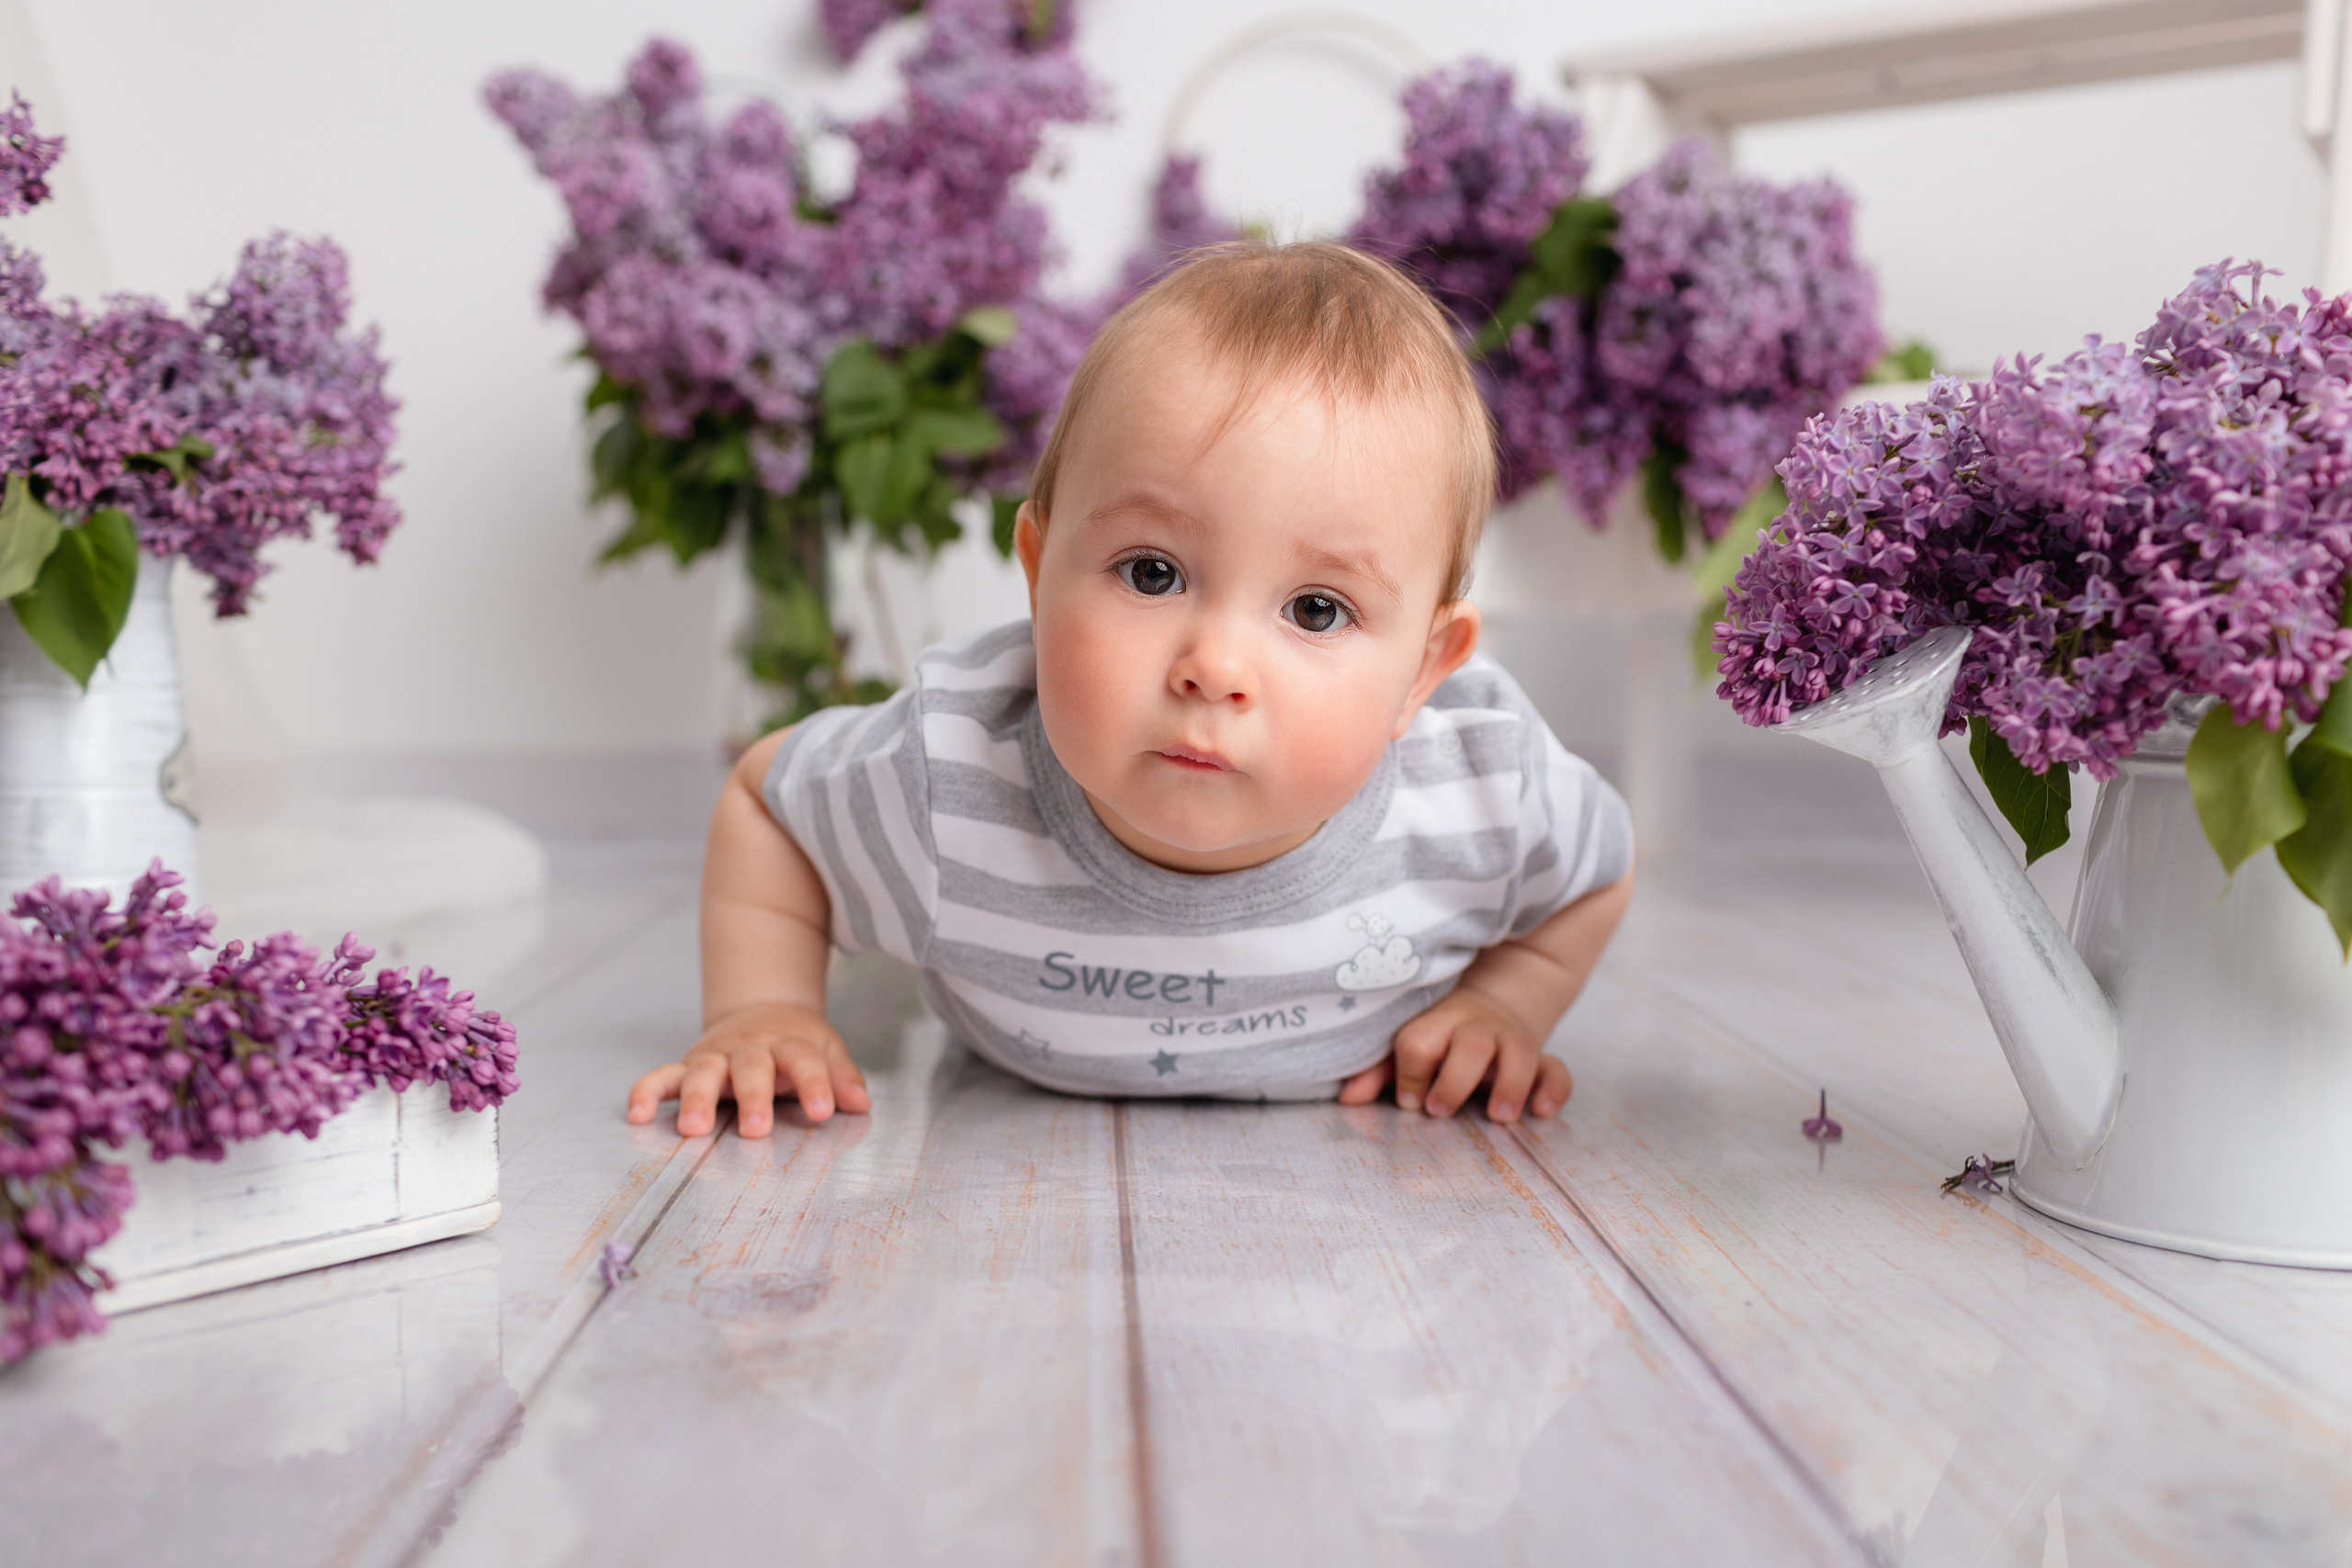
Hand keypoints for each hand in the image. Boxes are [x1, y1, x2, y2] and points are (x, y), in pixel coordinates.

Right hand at [625, 1001, 871, 1135]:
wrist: (760, 1010)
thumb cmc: (794, 1044)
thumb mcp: (825, 1051)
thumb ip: (840, 1077)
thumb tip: (861, 1103)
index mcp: (788, 1044)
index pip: (803, 1060)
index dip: (815, 1084)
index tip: (823, 1110)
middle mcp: (749, 1049)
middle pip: (751, 1067)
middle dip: (753, 1097)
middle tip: (756, 1128)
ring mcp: (715, 1056)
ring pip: (704, 1072)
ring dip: (697, 1099)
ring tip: (694, 1129)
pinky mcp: (687, 1065)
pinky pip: (661, 1076)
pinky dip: (646, 1092)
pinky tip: (638, 1115)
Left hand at [1337, 987, 1570, 1122]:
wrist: (1494, 1006)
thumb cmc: (1441, 1039)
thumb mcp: (1411, 1048)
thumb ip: (1379, 1072)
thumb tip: (1348, 1100)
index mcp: (1437, 1025)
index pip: (1419, 1040)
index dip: (1410, 1071)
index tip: (1409, 1100)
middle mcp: (1477, 1030)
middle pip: (1472, 1044)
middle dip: (1456, 1079)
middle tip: (1441, 1111)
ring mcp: (1511, 1043)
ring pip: (1518, 1053)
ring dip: (1510, 1084)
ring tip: (1499, 1116)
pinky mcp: (1540, 1060)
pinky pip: (1556, 1070)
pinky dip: (1554, 1088)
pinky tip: (1542, 1111)